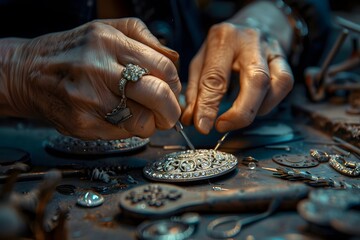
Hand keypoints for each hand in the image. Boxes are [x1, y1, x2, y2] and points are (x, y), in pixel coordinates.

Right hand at [2, 18, 180, 139]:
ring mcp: (89, 100)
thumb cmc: (74, 51)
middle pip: (158, 96)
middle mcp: (98, 70)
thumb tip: (173, 59)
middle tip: (168, 112)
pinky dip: (129, 129)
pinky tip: (118, 117)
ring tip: (142, 114)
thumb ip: (144, 38)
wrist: (29, 73)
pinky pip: (122, 134)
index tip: (173, 90)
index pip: (164, 68)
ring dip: (151, 123)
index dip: (176, 84)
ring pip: (143, 122)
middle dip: (171, 110)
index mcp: (109, 42)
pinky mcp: (82, 124)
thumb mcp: (106, 29)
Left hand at [181, 22, 293, 133]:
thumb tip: (191, 119)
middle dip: (240, 113)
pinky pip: (284, 84)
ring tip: (237, 116)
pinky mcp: (284, 59)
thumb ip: (195, 90)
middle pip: (255, 81)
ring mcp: (271, 49)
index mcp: (223, 39)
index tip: (202, 126)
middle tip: (222, 126)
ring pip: (275, 84)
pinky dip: (269, 103)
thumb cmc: (222, 45)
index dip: (208, 106)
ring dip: (256, 109)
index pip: (216, 77)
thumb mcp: (201, 60)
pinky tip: (255, 107)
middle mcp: (250, 41)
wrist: (253, 22)